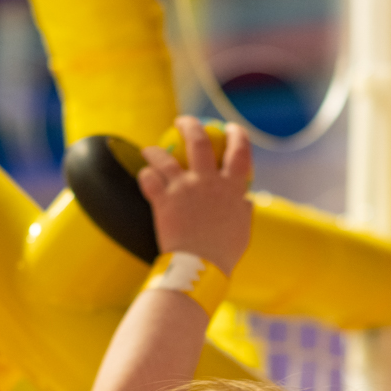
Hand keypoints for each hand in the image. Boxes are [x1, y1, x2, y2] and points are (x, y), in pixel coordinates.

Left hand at [138, 116, 253, 273]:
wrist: (200, 268)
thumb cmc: (223, 254)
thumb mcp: (242, 231)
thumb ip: (243, 211)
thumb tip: (246, 201)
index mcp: (232, 188)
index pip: (239, 151)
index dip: (236, 135)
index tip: (230, 128)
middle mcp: (208, 182)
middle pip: (199, 142)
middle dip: (190, 126)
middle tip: (183, 122)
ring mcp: (184, 189)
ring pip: (166, 157)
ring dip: (156, 150)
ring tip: (150, 150)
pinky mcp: (164, 200)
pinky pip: (149, 180)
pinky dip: (145, 176)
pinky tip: (144, 176)